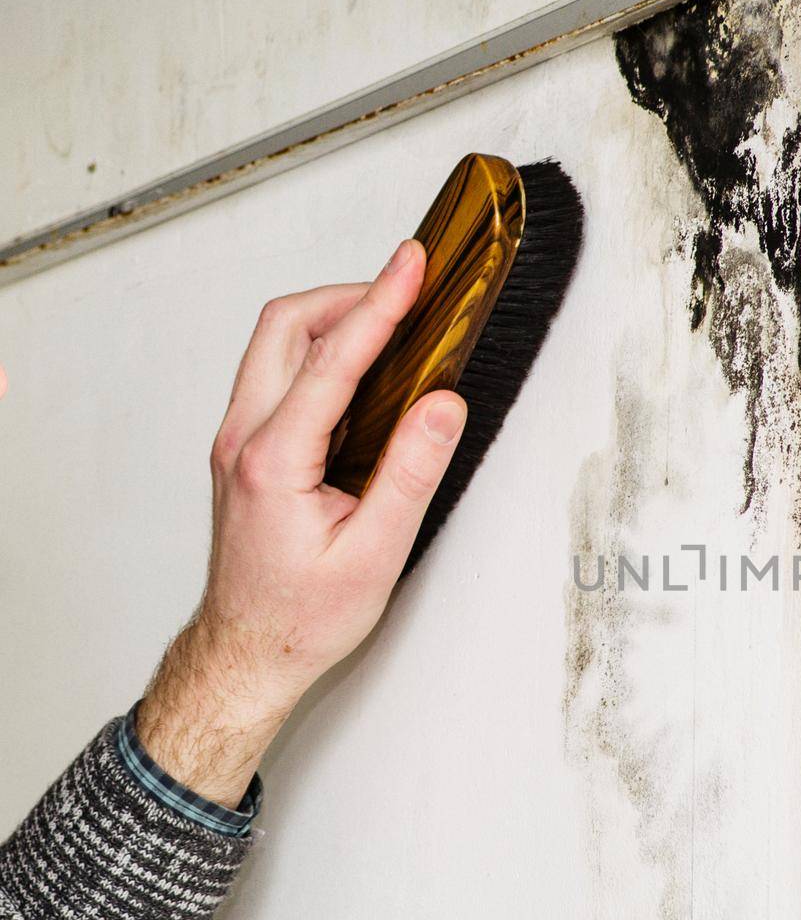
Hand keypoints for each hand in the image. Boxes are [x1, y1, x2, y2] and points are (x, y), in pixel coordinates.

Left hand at [136, 240, 465, 807]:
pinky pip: (279, 375)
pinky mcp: (246, 450)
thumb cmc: (301, 618)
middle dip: (350, 295)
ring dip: (335, 320)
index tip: (412, 266)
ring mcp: (237, 442)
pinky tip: (365, 369)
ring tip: (394, 321)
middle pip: (287, 327)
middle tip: (406, 286)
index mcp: (272, 460)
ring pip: (277, 345)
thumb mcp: (375, 553)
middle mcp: (243, 440)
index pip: (333, 360)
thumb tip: (443, 405)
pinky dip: (323, 352)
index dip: (380, 305)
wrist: (246, 654)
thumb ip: (411, 472)